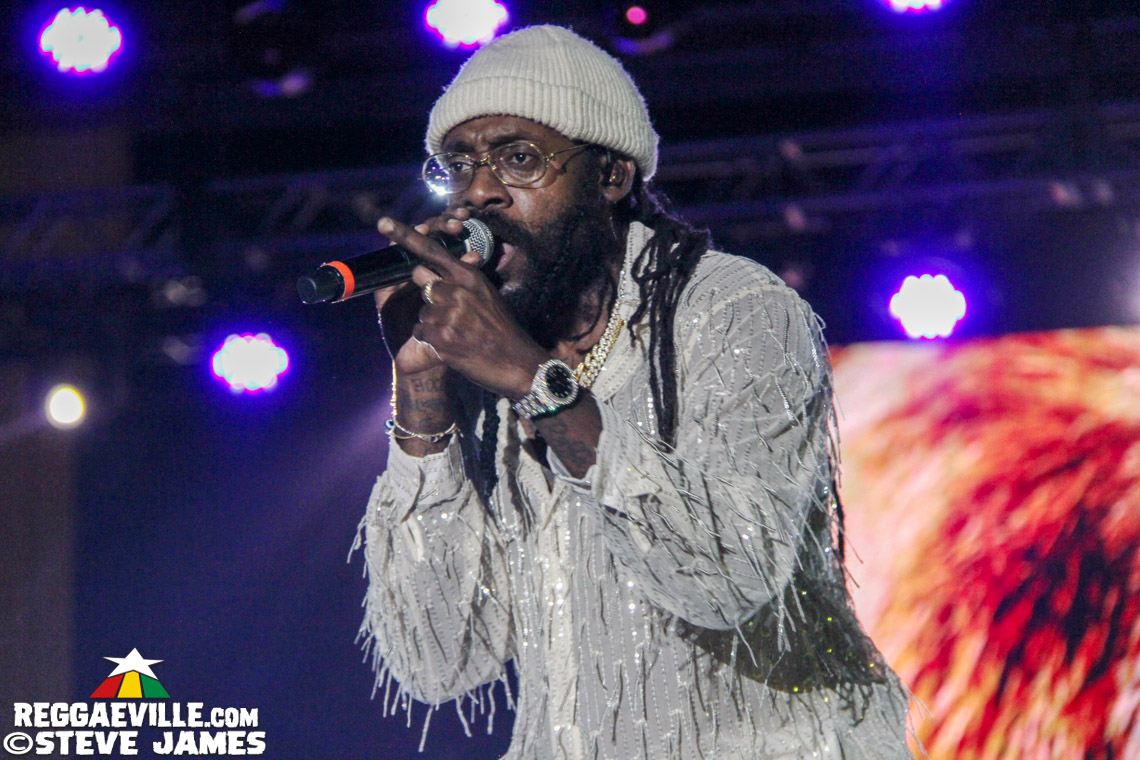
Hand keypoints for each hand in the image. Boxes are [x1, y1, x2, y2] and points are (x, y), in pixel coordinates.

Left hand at [377, 214, 549, 399]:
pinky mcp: (442, 337)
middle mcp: (457, 291)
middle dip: (430, 295)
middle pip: (422, 281)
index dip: (406, 236)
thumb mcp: (488, 296)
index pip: (432, 251)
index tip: (384, 223)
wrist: (517, 363)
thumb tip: (433, 278)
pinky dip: (431, 341)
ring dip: (433, 323)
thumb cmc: (502, 330)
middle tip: (452, 313)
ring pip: (423, 311)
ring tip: (458, 334)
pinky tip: (451, 346)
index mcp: (469, 276)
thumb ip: (462, 282)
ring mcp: (449, 314)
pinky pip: (421, 332)